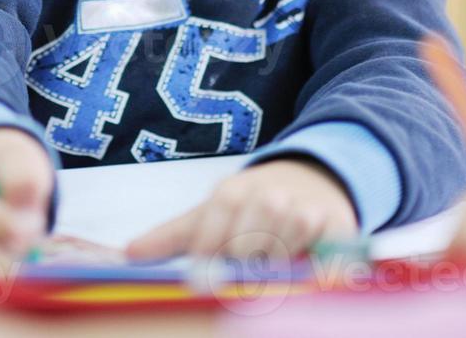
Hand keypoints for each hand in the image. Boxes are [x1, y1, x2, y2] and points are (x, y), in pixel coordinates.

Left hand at [126, 159, 358, 261]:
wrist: (312, 179)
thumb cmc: (251, 207)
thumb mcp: (211, 214)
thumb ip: (174, 236)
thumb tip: (129, 254)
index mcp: (231, 192)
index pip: (213, 228)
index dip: (205, 257)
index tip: (197, 282)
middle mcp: (268, 196)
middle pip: (247, 245)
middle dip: (239, 269)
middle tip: (237, 286)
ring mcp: (304, 210)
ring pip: (283, 251)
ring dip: (273, 270)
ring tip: (268, 277)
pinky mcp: (336, 226)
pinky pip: (323, 259)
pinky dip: (316, 274)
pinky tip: (306, 280)